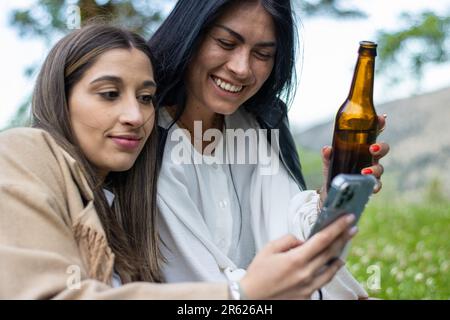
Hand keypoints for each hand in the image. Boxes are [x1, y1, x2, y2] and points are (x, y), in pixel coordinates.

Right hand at [240, 214, 357, 299]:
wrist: (252, 298)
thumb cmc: (258, 274)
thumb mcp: (269, 249)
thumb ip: (288, 240)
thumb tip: (302, 240)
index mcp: (296, 259)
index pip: (323, 239)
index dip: (337, 227)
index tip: (347, 219)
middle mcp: (306, 274)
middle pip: (331, 252)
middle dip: (343, 237)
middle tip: (352, 227)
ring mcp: (309, 286)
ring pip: (332, 268)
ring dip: (340, 253)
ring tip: (344, 243)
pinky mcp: (308, 295)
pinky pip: (324, 280)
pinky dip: (331, 269)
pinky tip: (334, 263)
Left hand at [320, 114, 389, 197]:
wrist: (332, 190)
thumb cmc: (334, 170)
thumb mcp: (329, 161)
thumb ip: (327, 155)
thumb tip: (327, 149)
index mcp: (362, 147)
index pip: (373, 134)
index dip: (379, 125)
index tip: (381, 119)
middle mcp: (370, 158)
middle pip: (383, 149)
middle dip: (381, 147)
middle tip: (372, 148)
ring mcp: (372, 171)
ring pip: (380, 168)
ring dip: (374, 169)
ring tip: (364, 171)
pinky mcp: (370, 184)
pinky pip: (377, 184)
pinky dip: (375, 185)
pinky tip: (371, 186)